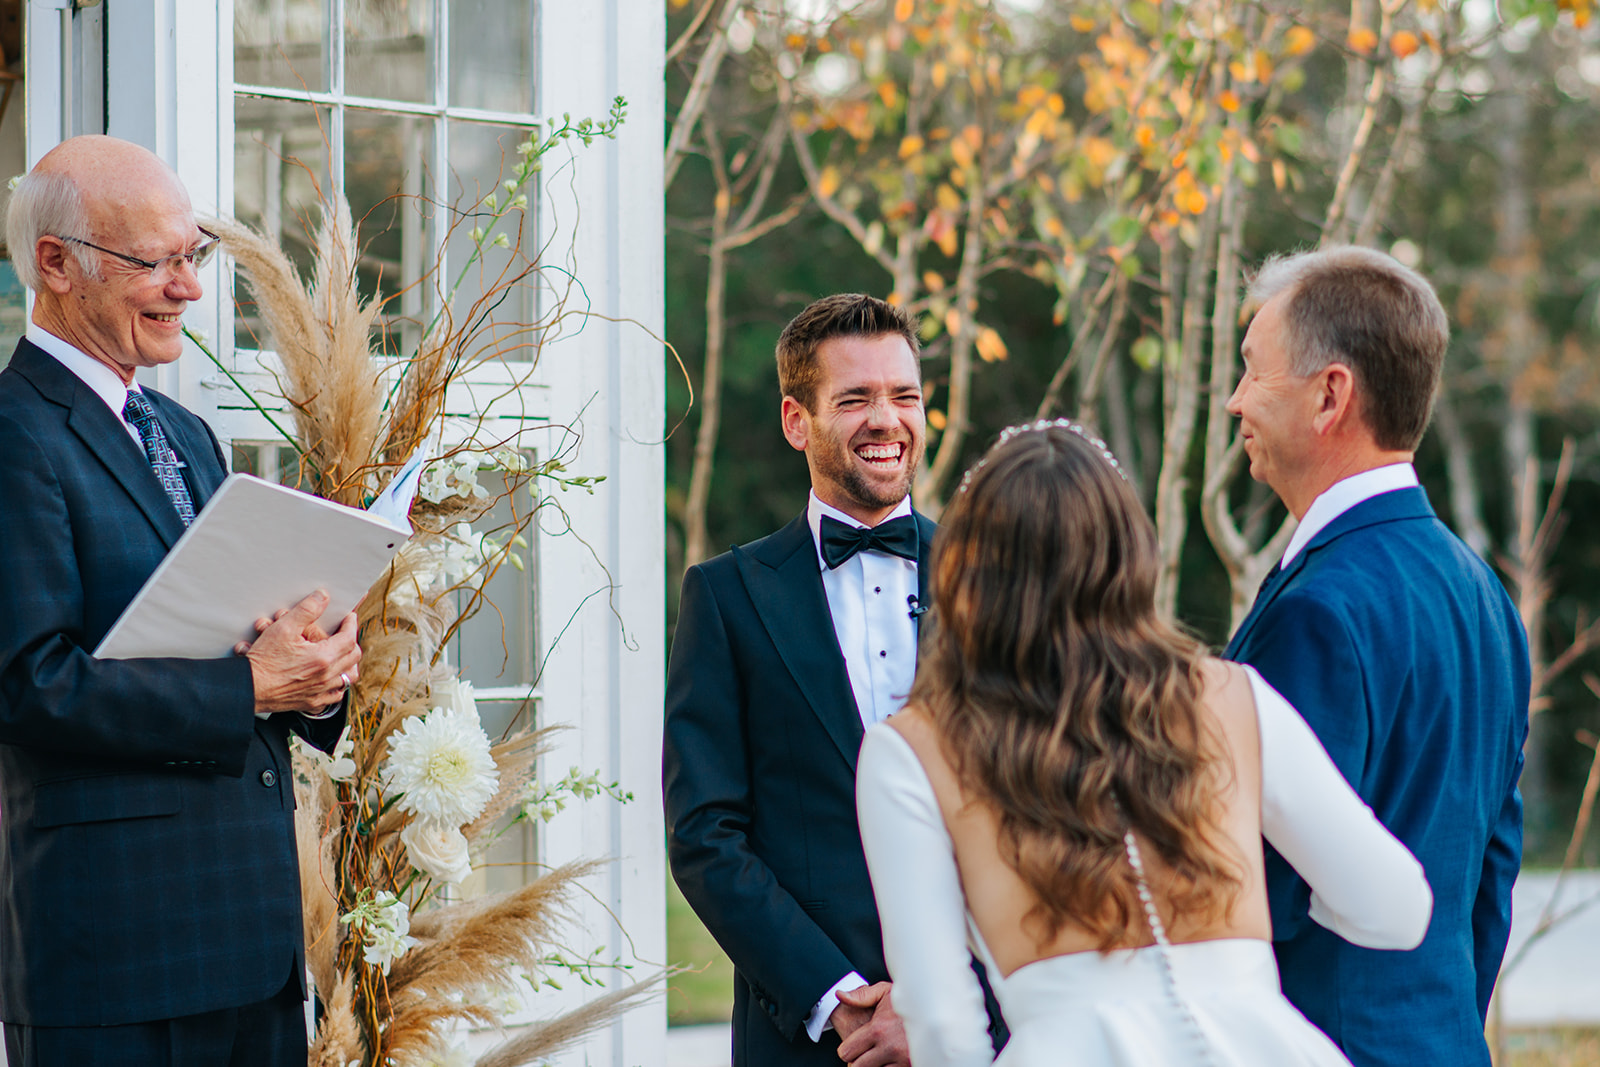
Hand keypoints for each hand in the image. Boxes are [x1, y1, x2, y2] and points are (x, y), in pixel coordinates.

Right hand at [237, 590, 361, 712]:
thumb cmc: (263, 662)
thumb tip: (322, 597)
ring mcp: (320, 692)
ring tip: (342, 655)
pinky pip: (333, 696)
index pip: (349, 638)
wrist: (247, 689)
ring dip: (347, 665)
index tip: (349, 617)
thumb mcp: (283, 628)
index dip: (350, 624)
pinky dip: (335, 686)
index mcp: (323, 657)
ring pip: (347, 679)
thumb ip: (306, 610)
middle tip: (345, 633)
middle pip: (353, 657)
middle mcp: (326, 677)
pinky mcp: (312, 703)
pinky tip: (330, 678)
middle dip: (351, 642)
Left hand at [834, 982, 909, 1066]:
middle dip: (857, 1062)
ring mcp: (903, 1060)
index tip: (852, 1047)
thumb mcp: (886, 991)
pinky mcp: (913, 1065)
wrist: (941, 1010)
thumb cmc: (911, 1000)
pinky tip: (891, 1059)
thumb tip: (840, 995)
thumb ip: (862, 995)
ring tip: (879, 1056)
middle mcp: (890, 1047)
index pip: (846, 1052)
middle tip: (863, 1054)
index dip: (847, 1050)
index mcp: (878, 1029)